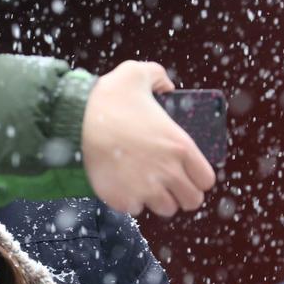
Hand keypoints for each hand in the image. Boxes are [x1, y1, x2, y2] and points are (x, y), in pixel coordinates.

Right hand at [81, 61, 215, 215]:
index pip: (206, 180)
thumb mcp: (136, 73)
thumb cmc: (108, 98)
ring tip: (143, 184)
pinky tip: (122, 185)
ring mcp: (145, 188)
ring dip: (156, 199)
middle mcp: (168, 171)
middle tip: (166, 182)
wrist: (78, 120)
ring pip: (165, 210)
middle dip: (180, 193)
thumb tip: (167, 86)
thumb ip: (158, 75)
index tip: (184, 172)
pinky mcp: (122, 198)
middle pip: (191, 201)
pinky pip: (135, 209)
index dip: (196, 177)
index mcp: (181, 146)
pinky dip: (130, 201)